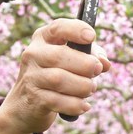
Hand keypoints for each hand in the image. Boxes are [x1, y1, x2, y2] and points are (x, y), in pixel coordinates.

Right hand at [0, 19, 110, 133]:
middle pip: (59, 55)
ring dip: (82, 85)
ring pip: (59, 79)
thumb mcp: (72, 59)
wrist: (27, 103)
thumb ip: (91, 56)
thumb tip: (105, 63)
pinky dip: (75, 104)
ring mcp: (31, 77)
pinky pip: (58, 101)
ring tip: (90, 88)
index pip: (58, 28)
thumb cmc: (56, 74)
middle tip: (97, 70)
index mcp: (43, 38)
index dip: (76, 30)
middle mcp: (33, 54)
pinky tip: (84, 105)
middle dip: (85, 63)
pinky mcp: (33, 98)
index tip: (92, 37)